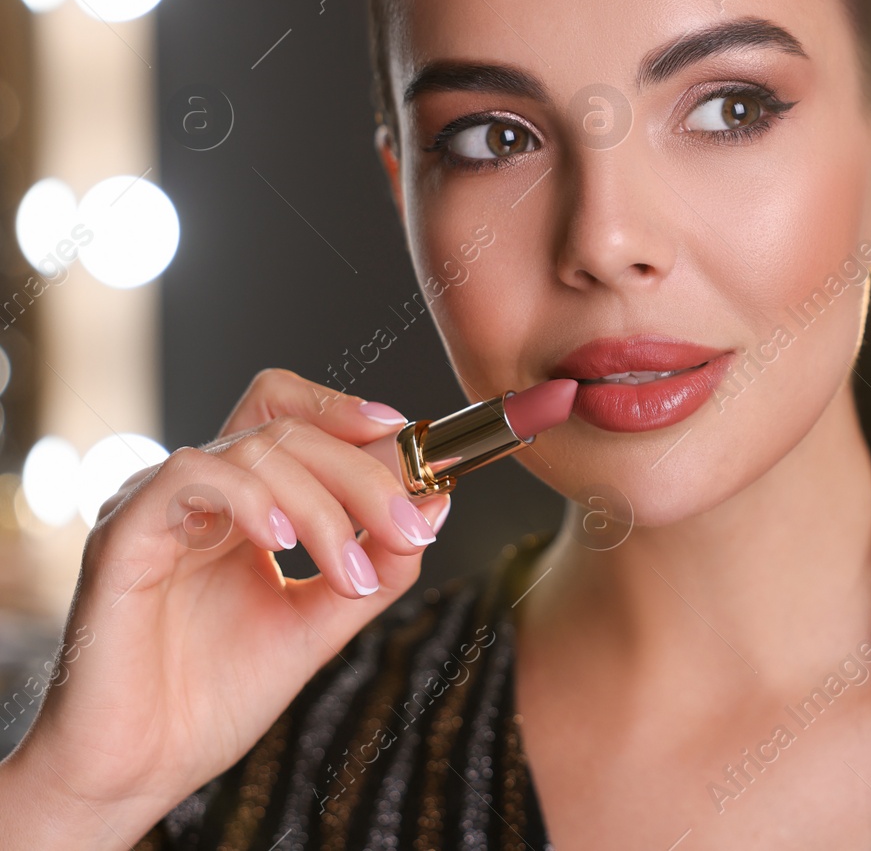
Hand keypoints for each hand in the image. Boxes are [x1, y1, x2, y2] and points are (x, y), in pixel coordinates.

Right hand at [0, 369, 450, 849]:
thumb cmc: (213, 699)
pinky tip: (283, 544)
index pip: (289, 417)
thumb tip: (435, 502)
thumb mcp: (320, 623)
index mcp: (238, 505)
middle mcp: (197, 495)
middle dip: (364, 473)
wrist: (138, 769)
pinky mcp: (123, 535)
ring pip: (254, 450)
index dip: (347, 412)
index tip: (407, 437)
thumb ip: (377, 565)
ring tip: (351, 573)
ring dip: (324, 506)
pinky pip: (191, 477)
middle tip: (409, 528)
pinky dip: (253, 498)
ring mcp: (156, 508)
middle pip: (288, 430)